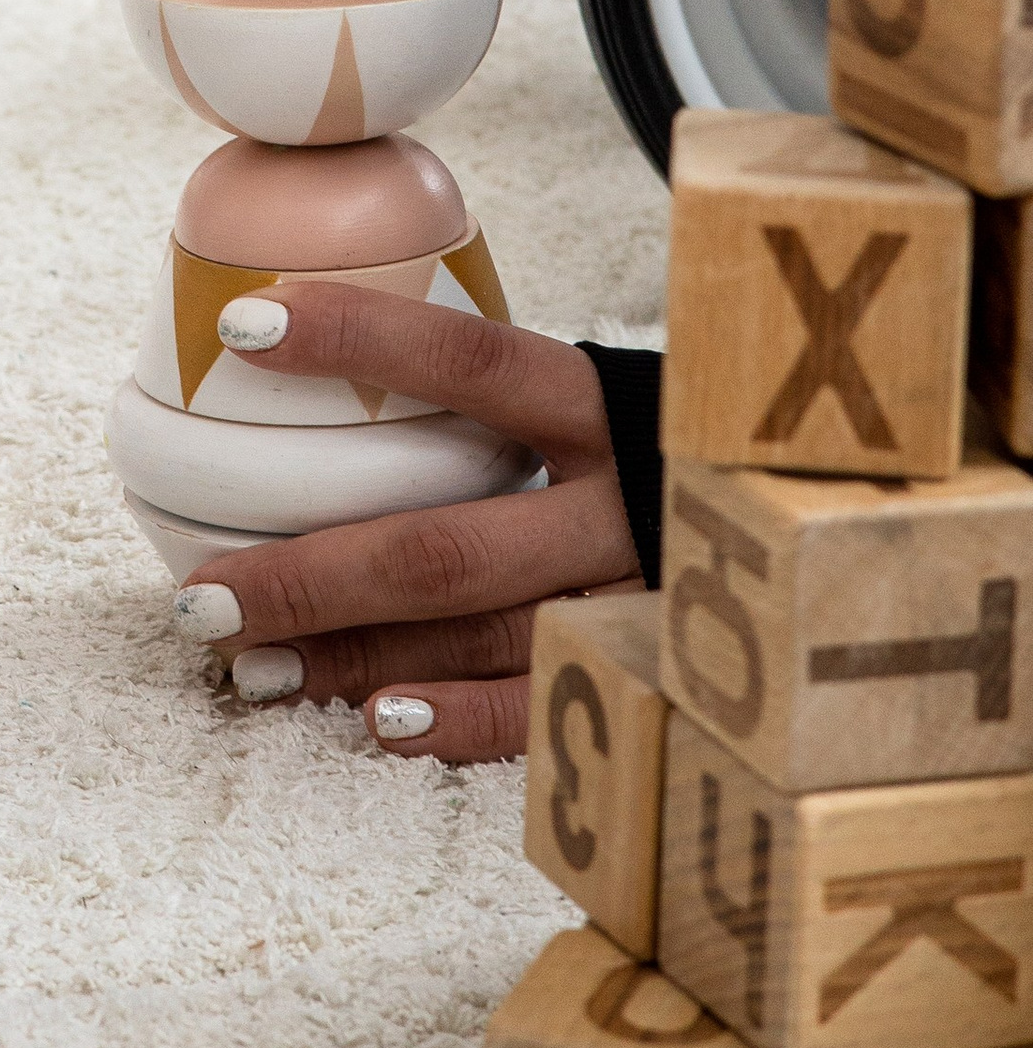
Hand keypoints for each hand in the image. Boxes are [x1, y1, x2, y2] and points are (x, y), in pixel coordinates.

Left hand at [163, 279, 639, 762]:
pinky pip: (548, 711)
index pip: (466, 355)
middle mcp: (628, 501)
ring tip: (250, 662)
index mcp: (605, 402)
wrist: (845, 515)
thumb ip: (493, 384)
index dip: (357, 337)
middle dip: (311, 573)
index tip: (242, 325)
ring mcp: (646, 598)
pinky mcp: (666, 676)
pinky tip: (373, 721)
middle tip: (203, 592)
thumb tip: (314, 338)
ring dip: (353, 656)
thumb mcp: (600, 391)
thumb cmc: (665, 447)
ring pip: (479, 636)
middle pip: (443, 545)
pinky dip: (457, 720)